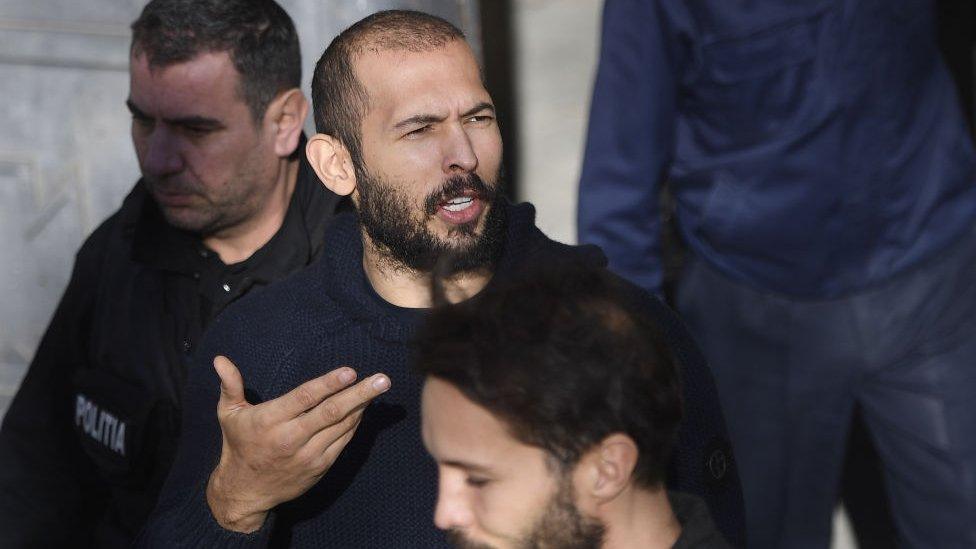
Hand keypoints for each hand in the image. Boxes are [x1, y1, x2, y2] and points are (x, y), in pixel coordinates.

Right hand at [205, 355, 390, 532]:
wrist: (245, 492)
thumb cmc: (238, 445)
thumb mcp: (228, 414)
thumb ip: (230, 385)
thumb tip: (220, 360)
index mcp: (270, 420)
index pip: (305, 398)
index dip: (329, 384)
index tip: (350, 372)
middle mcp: (290, 438)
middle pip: (331, 412)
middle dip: (360, 394)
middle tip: (383, 380)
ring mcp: (307, 454)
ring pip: (341, 426)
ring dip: (362, 406)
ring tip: (378, 387)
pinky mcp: (319, 466)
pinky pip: (343, 441)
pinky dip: (355, 424)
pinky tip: (363, 409)